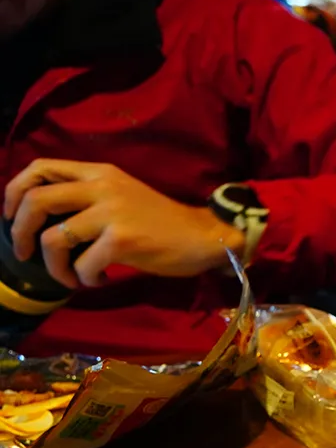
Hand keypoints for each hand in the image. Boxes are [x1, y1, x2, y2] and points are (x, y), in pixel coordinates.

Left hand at [5, 160, 244, 288]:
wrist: (205, 236)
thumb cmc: (162, 222)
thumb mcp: (121, 197)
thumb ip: (87, 198)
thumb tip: (43, 221)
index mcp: (99, 173)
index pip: (40, 168)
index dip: (15, 191)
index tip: (13, 216)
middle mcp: (102, 186)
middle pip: (36, 201)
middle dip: (21, 232)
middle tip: (26, 252)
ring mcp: (112, 212)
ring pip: (53, 238)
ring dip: (55, 266)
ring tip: (72, 276)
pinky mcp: (123, 239)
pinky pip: (83, 265)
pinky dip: (85, 279)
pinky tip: (101, 280)